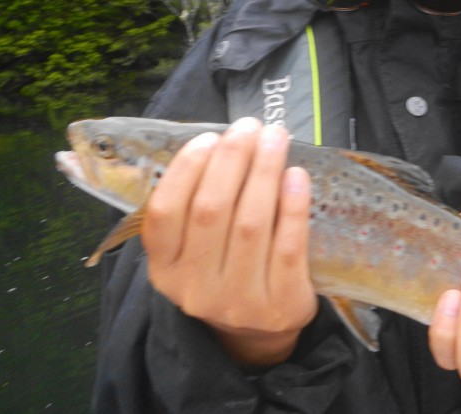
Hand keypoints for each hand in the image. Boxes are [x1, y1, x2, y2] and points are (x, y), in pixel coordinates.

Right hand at [141, 117, 317, 366]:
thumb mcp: (193, 251)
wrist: (257, 333)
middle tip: (249, 126)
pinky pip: (289, 246)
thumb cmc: (224, 270)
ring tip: (275, 138)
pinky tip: (296, 176)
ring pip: (252, 224)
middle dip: (232, 159)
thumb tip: (222, 141)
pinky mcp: (281, 304)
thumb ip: (195, 205)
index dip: (185, 170)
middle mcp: (196, 288)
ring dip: (264, 172)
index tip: (209, 137)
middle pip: (211, 211)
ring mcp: (239, 300)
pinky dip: (293, 206)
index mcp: (166, 269)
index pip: (164, 214)